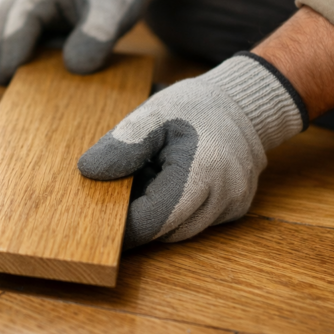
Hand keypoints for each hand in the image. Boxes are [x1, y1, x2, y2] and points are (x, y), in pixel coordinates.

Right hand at [0, 0, 169, 84]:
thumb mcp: (115, 10)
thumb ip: (96, 37)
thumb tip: (72, 67)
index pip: (19, 18)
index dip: (11, 48)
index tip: (7, 75)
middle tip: (3, 83)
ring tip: (6, 79)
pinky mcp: (24, 8)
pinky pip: (5, 27)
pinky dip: (6, 47)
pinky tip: (17, 68)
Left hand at [78, 54, 306, 247]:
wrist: (245, 102)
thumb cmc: (197, 106)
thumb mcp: (154, 114)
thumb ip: (123, 144)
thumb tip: (89, 171)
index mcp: (201, 174)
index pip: (151, 220)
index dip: (122, 224)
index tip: (98, 215)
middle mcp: (222, 198)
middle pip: (165, 231)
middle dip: (139, 216)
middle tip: (123, 185)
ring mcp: (232, 206)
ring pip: (180, 230)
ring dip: (158, 211)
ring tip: (151, 175)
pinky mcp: (234, 208)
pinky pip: (196, 220)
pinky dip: (177, 208)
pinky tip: (171, 179)